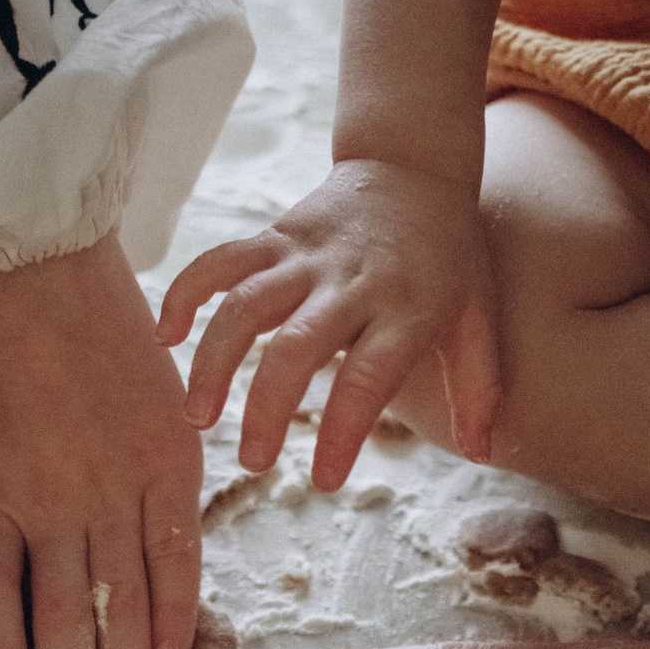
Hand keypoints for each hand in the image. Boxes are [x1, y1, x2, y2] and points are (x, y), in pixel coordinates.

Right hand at [160, 158, 498, 490]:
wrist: (414, 166)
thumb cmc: (449, 255)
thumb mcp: (480, 314)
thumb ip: (480, 385)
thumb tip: (482, 453)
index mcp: (405, 308)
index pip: (368, 378)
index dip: (343, 433)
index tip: (325, 482)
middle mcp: (351, 281)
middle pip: (294, 349)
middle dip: (265, 411)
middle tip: (253, 461)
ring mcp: (306, 255)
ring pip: (243, 306)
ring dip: (213, 363)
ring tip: (198, 417)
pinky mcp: (274, 237)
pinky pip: (221, 261)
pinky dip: (186, 293)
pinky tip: (167, 337)